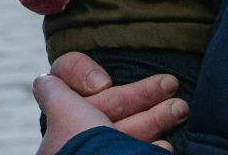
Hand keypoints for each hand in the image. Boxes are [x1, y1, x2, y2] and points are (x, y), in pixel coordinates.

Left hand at [33, 52, 187, 153]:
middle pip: (114, 115)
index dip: (103, 88)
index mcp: (63, 138)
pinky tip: (166, 146)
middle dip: (143, 97)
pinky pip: (142, 154)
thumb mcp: (60, 105)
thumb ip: (52, 88)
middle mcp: (85, 150)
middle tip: (171, 84)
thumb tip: (45, 81)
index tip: (106, 82)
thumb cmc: (84, 140)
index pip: (87, 103)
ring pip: (132, 133)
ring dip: (158, 117)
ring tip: (182, 108)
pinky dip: (156, 149)